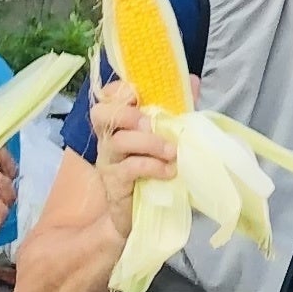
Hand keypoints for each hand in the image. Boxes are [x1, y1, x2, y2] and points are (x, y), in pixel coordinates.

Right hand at [84, 77, 177, 235]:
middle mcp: (109, 138)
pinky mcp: (114, 184)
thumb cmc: (156, 166)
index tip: (137, 94)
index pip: (107, 97)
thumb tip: (191, 80)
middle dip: (126, 113)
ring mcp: (109, 161)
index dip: (118, 91)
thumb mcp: (169, 133)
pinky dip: (152, 166)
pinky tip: (169, 171)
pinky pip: (129, 168)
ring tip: (172, 151)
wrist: (145, 210)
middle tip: (150, 123)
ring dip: (150, 143)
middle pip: (101, 114)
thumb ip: (179, 107)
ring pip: (118, 141)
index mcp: (121, 122)